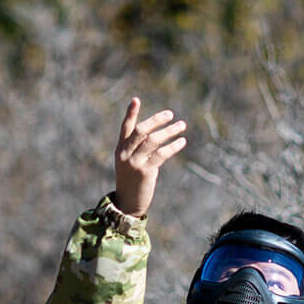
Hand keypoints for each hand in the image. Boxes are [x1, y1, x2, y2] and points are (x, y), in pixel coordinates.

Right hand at [113, 97, 187, 217]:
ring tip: (182, 125)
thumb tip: (158, 136)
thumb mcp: (132, 163)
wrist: (128, 204)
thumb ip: (140, 150)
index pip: (125, 127)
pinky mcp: (145, 172)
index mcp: (120, 149)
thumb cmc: (132, 182)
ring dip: (169, 131)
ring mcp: (134, 162)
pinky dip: (173, 146)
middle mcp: (125, 154)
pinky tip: (182, 142)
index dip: (130, 113)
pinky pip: (161, 154)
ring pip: (152, 140)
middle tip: (170, 114)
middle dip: (156, 120)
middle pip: (140, 130)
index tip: (136, 99)